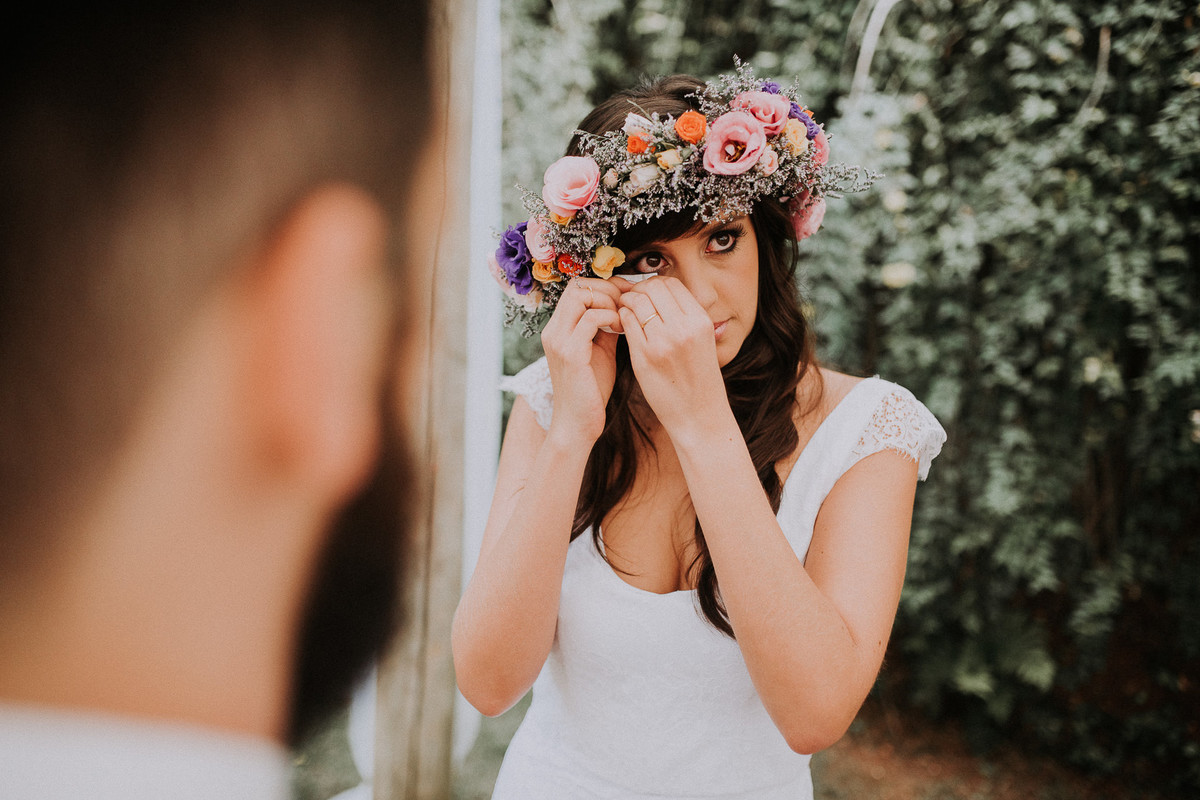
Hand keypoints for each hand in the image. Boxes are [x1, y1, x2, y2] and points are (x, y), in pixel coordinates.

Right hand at [540, 277, 629, 444]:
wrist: (578, 424)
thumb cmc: (591, 390)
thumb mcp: (600, 351)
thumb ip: (607, 327)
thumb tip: (626, 306)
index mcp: (559, 328)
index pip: (578, 287)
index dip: (605, 285)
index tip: (628, 295)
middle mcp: (554, 330)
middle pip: (578, 285)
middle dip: (608, 288)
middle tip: (629, 302)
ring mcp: (559, 340)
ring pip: (581, 295)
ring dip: (609, 301)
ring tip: (625, 317)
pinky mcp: (569, 353)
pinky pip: (590, 319)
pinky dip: (610, 318)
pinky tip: (623, 330)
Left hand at [616, 277, 731, 437]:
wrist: (699, 416)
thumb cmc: (698, 379)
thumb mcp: (703, 341)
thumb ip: (685, 317)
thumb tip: (660, 294)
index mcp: (700, 321)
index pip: (672, 284)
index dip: (654, 284)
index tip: (647, 292)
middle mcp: (683, 328)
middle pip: (652, 288)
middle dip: (638, 290)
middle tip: (631, 299)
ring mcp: (663, 342)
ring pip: (636, 302)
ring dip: (627, 302)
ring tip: (625, 311)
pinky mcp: (644, 357)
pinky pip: (627, 323)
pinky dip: (622, 318)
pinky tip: (623, 326)